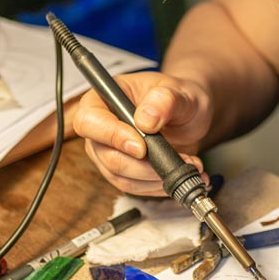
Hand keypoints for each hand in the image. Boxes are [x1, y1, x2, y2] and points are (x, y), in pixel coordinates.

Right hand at [71, 71, 212, 196]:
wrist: (189, 115)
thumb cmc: (179, 97)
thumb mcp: (179, 92)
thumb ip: (164, 101)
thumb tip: (145, 120)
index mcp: (104, 99)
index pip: (89, 121)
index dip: (112, 137)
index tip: (142, 147)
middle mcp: (100, 128)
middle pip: (107, 156)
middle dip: (143, 165)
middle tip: (178, 159)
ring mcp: (108, 152)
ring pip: (121, 177)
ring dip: (155, 177)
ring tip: (187, 165)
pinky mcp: (122, 172)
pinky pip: (134, 187)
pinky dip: (159, 185)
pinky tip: (179, 174)